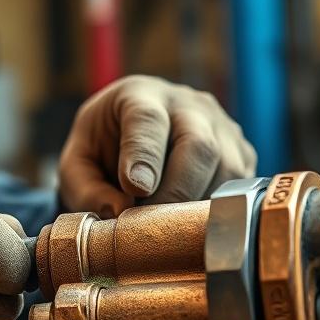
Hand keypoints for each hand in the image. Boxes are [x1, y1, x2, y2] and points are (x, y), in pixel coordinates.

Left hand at [59, 76, 256, 215]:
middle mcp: (188, 104)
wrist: (133, 136)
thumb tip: (119, 214)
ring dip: (196, 205)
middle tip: (153, 225)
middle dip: (176, 191)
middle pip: (199, 145)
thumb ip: (87, 189)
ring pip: (226, 170)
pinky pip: (239, 188)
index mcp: (140, 95)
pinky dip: (216, 210)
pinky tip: (190, 221)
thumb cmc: (102, 149)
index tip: (134, 188)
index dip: (144, 155)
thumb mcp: (77, 164)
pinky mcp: (242, 153)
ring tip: (167, 225)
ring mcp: (221, 126)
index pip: (148, 119)